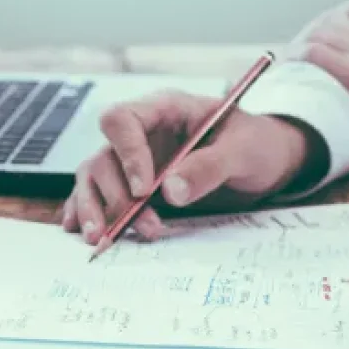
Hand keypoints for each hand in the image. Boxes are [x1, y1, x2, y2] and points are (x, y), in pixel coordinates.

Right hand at [61, 90, 323, 242]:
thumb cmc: (257, 144)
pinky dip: (87, 213)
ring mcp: (135, 161)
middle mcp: (143, 134)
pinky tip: (81, 231)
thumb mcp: (243, 151)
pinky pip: (100, 195)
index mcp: (165, 110)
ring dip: (96, 209)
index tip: (144, 190)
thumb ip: (209, 167)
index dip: (127, 155)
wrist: (268, 162)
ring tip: (103, 239)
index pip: (122, 120)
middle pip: (104, 157)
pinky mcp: (135, 186)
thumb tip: (171, 191)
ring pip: (95, 178)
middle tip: (143, 225)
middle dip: (116, 196)